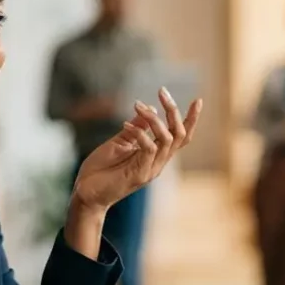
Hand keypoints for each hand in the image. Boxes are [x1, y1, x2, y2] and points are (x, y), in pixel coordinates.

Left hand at [72, 88, 202, 211]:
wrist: (85, 193)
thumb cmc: (101, 169)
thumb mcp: (119, 142)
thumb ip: (136, 128)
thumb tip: (150, 108)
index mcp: (156, 155)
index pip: (181, 136)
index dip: (191, 119)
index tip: (198, 100)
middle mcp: (158, 162)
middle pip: (179, 135)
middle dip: (174, 111)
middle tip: (162, 91)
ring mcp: (150, 169)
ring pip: (167, 139)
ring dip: (154, 119)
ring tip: (137, 106)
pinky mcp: (140, 175)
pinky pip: (148, 148)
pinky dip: (139, 132)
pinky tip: (125, 124)